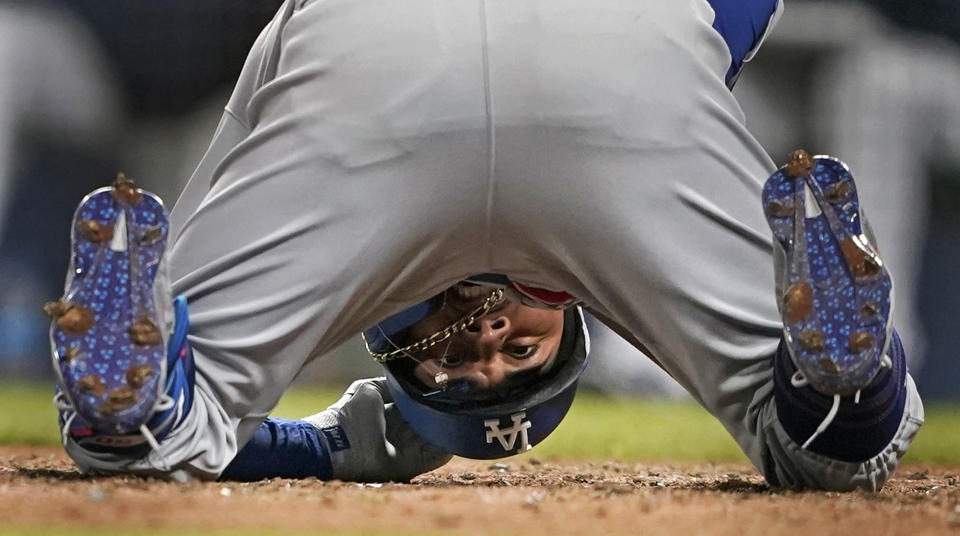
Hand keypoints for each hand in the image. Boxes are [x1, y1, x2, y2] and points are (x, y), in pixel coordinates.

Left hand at [303, 378, 452, 481]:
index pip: (413, 407)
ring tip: (462, 414)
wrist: (337, 445)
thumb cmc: (349, 414)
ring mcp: (404, 451)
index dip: (427, 398)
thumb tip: (411, 381)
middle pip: (425, 422)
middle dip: (439, 412)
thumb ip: (391, 384)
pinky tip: (458, 434)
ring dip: (446, 428)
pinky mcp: (409, 466)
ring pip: (433, 439)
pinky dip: (446, 447)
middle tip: (457, 401)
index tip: (443, 389)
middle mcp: (398, 434)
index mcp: (388, 416)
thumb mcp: (369, 389)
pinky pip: (434, 458)